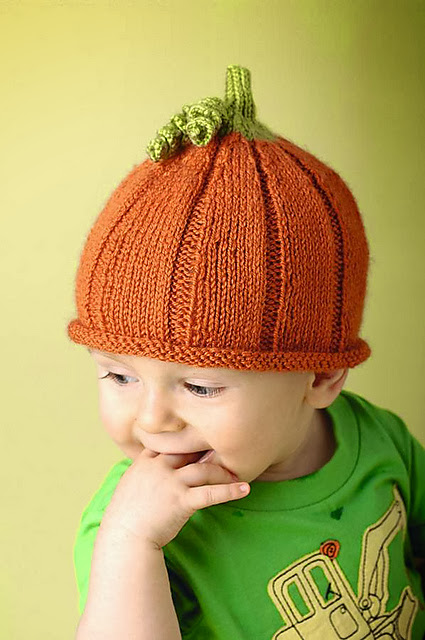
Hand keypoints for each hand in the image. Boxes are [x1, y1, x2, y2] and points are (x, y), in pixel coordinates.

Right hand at [101, 448, 249, 549]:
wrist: (124, 537)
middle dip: (208, 450)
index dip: (186, 441)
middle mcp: (159, 467)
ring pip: (204, 469)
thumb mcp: (130, 485)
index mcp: (145, 462)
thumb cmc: (125, 516)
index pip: (170, 443)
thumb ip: (145, 472)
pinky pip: (211, 493)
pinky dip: (230, 491)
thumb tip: (157, 470)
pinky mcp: (181, 501)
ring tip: (236, 473)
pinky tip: (244, 489)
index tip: (200, 439)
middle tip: (225, 450)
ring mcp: (171, 483)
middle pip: (190, 451)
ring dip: (223, 471)